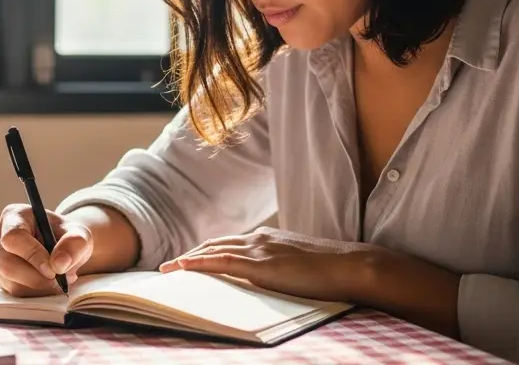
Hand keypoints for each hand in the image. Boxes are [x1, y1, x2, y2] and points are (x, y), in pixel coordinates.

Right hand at [0, 204, 92, 296]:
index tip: (54, 269)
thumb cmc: (66, 237)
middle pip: (7, 264)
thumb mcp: (79, 234)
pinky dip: (34, 293)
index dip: (32, 255)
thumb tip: (59, 264)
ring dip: (39, 287)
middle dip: (37, 278)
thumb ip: (74, 244)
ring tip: (59, 279)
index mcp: (14, 215)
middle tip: (60, 280)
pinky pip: (13, 292)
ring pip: (10, 282)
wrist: (61, 248)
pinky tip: (48, 283)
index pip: (14, 238)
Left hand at [163, 227, 461, 336]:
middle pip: (215, 243)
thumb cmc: (333, 271)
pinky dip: (196, 264)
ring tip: (168, 269)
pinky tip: (180, 269)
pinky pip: (218, 261)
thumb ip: (283, 268)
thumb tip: (274, 280)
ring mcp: (258, 248)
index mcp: (270, 238)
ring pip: (211, 250)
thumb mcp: (301, 266)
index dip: (208, 250)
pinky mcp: (259, 263)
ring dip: (188, 259)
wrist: (350, 266)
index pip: (230, 241)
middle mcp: (259, 238)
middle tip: (170, 265)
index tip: (190, 258)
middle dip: (191, 254)